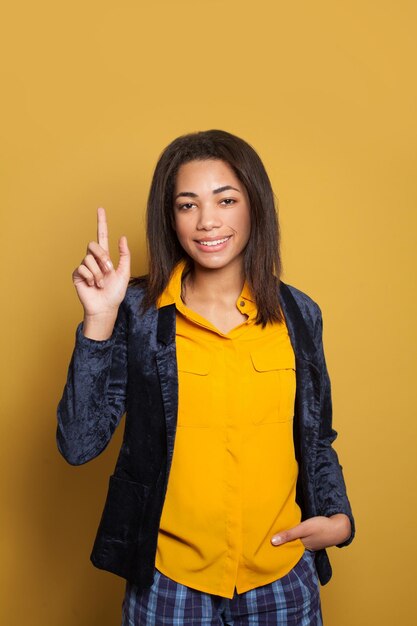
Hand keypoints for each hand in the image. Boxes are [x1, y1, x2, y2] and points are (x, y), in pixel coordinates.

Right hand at [72, 208, 130, 336]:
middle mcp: (93, 259)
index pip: (102, 236)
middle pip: (93, 245)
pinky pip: (83, 268)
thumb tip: (123, 237)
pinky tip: (92, 285)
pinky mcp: (77, 274)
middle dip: (103, 257)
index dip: (101, 222)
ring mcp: (84, 266)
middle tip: (108, 270)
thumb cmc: (115, 292)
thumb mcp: (124, 273)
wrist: (106, 307)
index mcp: (105, 257)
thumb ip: (124, 255)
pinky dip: (90, 277)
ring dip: (98, 273)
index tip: (100, 209)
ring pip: (89, 259)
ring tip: (100, 283)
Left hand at [270, 514, 350, 551]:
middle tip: (263, 540)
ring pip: (294, 541)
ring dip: (286, 537)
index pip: (284, 549)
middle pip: (288, 545)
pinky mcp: (312, 536)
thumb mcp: (304, 529)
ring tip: (272, 534)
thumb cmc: (321, 527)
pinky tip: (288, 529)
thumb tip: (272, 541)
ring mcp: (308, 542)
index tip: (262, 546)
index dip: (275, 547)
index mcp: (301, 547)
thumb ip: (289, 534)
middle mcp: (304, 546)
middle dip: (278, 543)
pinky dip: (293, 534)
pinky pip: (299, 537)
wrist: (339, 526)